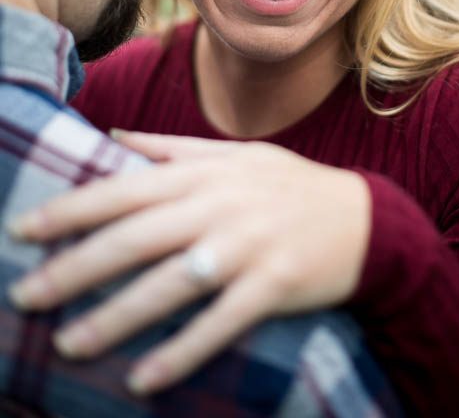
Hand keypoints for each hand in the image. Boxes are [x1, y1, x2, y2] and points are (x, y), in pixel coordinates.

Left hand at [6, 132, 370, 394]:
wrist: (367, 220)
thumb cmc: (290, 187)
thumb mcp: (236, 156)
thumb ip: (171, 148)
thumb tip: (113, 137)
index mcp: (206, 172)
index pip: (125, 188)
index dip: (73, 208)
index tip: (25, 229)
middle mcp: (222, 206)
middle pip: (136, 238)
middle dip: (76, 267)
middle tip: (27, 296)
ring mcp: (248, 247)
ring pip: (170, 285)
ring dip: (117, 317)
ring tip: (70, 344)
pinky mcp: (274, 286)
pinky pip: (219, 324)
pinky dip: (181, 352)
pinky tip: (143, 378)